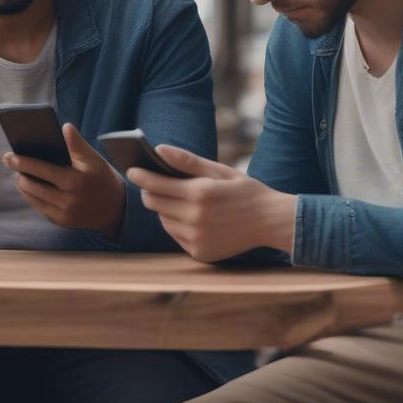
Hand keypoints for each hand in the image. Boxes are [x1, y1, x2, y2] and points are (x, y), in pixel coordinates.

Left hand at [3, 123, 125, 238]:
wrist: (116, 209)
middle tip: (9, 161)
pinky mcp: (61, 221)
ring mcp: (63, 213)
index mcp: (74, 180)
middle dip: (18, 173)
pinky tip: (29, 188)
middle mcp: (67, 199)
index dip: (23, 162)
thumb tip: (65, 127)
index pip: (42, 170)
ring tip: (19, 174)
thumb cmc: (103, 179)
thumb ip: (77, 144)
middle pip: (33, 186)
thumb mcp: (94, 159)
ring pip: (33, 198)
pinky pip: (40, 208)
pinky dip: (31, 197)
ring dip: (23, 185)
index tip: (10, 155)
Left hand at [128, 146, 296, 262]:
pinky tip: (193, 218)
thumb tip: (159, 149)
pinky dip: (178, 225)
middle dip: (151, 192)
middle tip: (155, 184)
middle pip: (154, 204)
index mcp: (199, 193)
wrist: (270, 221)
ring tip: (180, 200)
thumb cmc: (244, 190)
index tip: (131, 169)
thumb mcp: (219, 170)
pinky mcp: (199, 253)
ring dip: (165, 209)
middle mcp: (195, 218)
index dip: (141, 176)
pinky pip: (176, 236)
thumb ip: (187, 160)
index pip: (156, 184)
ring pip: (163, 220)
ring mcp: (196, 238)